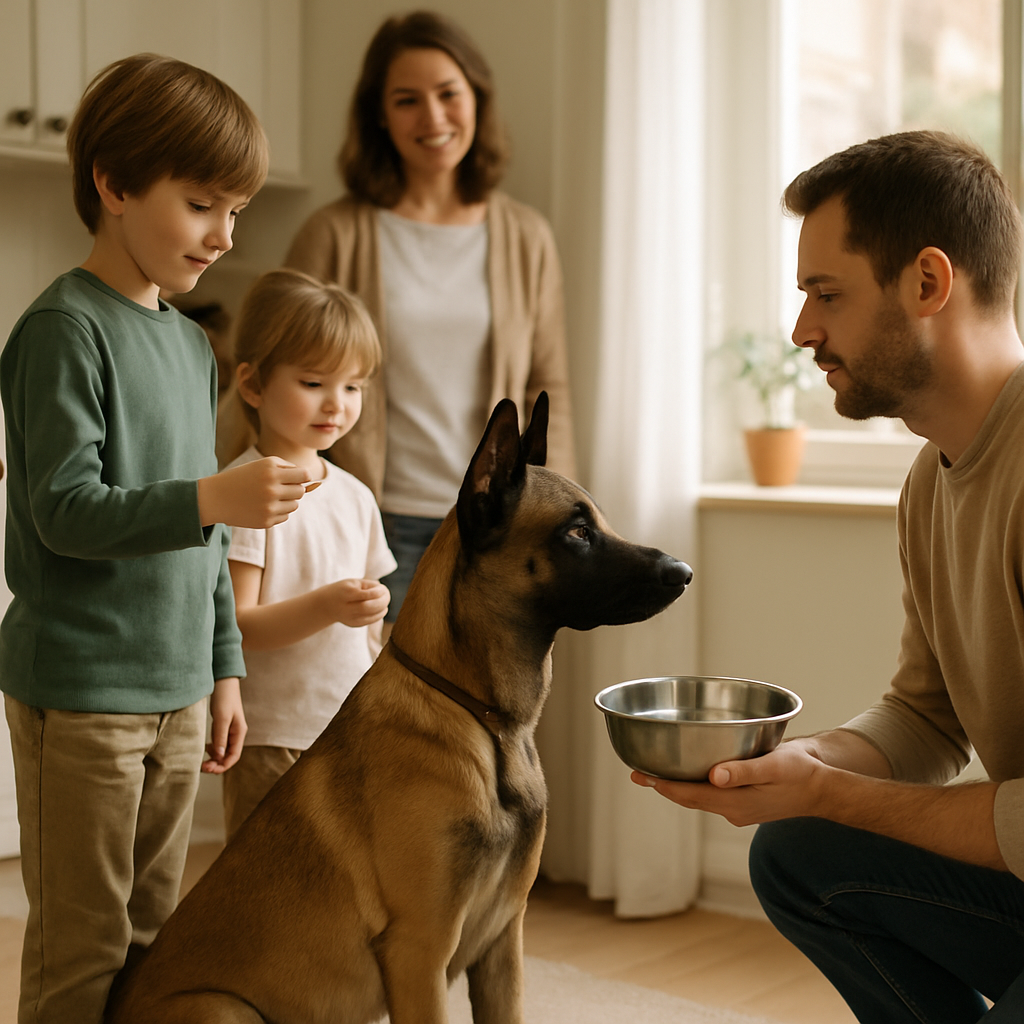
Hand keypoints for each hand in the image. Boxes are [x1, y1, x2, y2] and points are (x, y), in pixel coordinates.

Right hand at [198, 456, 309, 528]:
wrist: (216, 498)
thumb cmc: (243, 477)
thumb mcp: (263, 465)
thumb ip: (289, 468)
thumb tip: (311, 479)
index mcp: (271, 472)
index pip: (304, 475)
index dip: (303, 476)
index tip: (297, 478)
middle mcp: (271, 489)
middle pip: (301, 491)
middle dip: (294, 489)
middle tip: (279, 487)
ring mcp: (269, 507)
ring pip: (294, 505)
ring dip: (287, 501)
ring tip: (269, 497)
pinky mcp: (266, 522)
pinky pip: (285, 516)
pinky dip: (278, 512)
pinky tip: (262, 507)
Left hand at [203, 676, 246, 773]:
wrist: (223, 682)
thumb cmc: (224, 698)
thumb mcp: (222, 718)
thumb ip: (220, 737)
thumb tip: (218, 756)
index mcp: (239, 732)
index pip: (233, 756)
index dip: (222, 766)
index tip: (209, 770)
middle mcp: (236, 734)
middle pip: (228, 756)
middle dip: (217, 764)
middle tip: (202, 767)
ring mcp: (229, 731)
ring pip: (223, 751)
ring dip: (214, 758)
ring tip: (202, 761)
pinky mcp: (223, 727)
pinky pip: (219, 744)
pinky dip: (212, 749)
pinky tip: (205, 748)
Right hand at [319, 579, 390, 627]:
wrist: (326, 605)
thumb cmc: (343, 590)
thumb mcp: (353, 582)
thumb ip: (368, 585)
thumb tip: (383, 591)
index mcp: (346, 593)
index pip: (367, 595)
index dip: (379, 592)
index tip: (383, 588)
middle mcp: (347, 608)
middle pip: (369, 607)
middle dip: (382, 601)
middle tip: (387, 595)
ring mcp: (349, 618)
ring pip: (371, 616)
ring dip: (383, 608)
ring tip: (385, 601)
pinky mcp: (353, 624)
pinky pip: (369, 621)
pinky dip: (379, 615)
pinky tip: (382, 609)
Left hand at [631, 738, 828, 825]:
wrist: (824, 790)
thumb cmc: (801, 773)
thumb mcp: (774, 766)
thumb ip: (744, 771)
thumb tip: (715, 776)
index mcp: (736, 802)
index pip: (690, 795)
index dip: (664, 785)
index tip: (642, 775)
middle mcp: (733, 810)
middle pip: (689, 799)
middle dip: (663, 786)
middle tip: (637, 774)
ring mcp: (738, 810)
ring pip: (699, 798)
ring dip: (678, 786)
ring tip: (655, 774)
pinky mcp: (744, 804)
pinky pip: (712, 796)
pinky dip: (696, 786)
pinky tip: (690, 774)